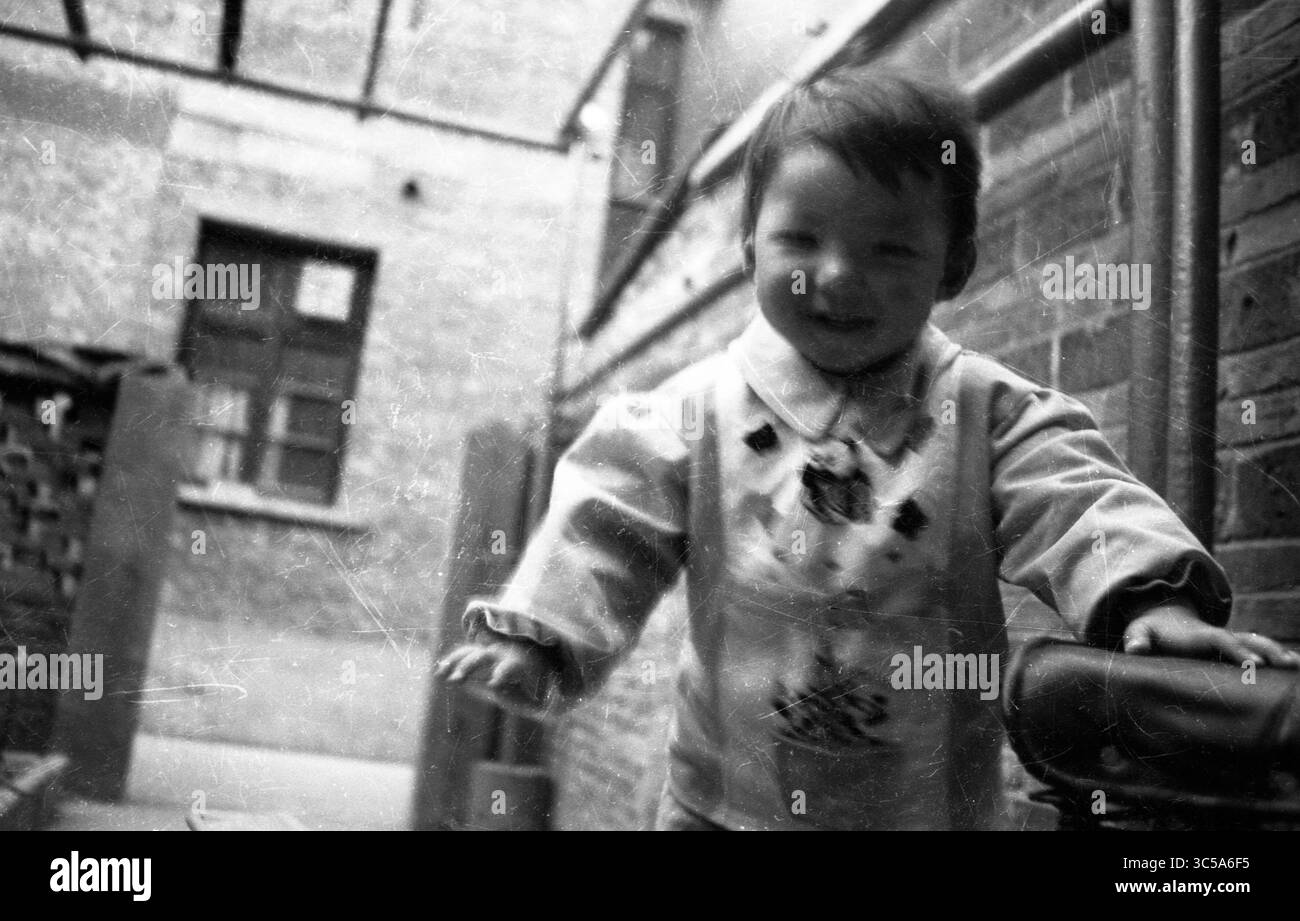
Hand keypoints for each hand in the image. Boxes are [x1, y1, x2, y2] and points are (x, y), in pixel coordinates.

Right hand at [433, 637, 555, 704]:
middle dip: (471, 666)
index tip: (493, 684)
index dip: (502, 674)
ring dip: (456, 663)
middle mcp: (500, 655)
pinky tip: (438, 673)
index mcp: (516, 665)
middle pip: (484, 657)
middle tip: (458, 679)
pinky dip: (449, 663)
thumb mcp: (538, 696)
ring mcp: (486, 653)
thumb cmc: (531, 683)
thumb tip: (555, 720)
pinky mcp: (474, 656)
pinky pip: (460, 655)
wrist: (525, 657)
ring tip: (443, 677)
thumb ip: (543, 707)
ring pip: (469, 653)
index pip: (508, 668)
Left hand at [1123, 602, 1299, 667]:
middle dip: (1269, 650)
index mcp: (1198, 635)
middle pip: (1248, 640)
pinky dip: (1276, 657)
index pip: (1221, 641)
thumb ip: (1136, 640)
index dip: (1237, 651)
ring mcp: (1227, 643)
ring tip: (1297, 666)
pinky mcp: (1231, 651)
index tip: (1254, 663)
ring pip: (1258, 644)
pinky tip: (1293, 670)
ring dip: (1278, 653)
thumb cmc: (1148, 631)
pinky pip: (1258, 652)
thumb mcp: (1137, 632)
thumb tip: (1135, 650)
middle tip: (1289, 663)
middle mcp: (1217, 637)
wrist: (1160, 619)